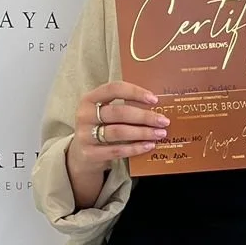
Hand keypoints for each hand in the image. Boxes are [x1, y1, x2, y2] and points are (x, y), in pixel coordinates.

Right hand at [66, 81, 168, 208]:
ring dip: (143, 132)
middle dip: (144, 116)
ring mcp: (85, 135)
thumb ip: (123, 106)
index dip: (135, 92)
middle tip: (163, 121)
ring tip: (159, 134)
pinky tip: (149, 145)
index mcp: (89, 99)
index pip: (114, 89)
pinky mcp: (89, 154)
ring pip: (119, 131)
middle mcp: (84, 115)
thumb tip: (156, 106)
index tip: (154, 100)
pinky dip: (135, 148)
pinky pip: (117, 150)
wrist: (82, 155)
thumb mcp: (104, 113)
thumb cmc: (100, 128)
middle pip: (119, 112)